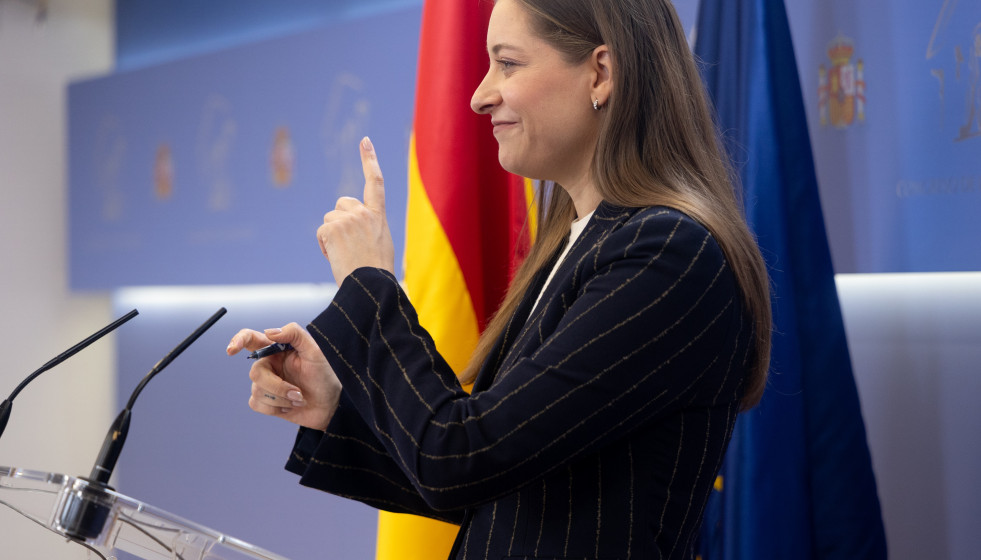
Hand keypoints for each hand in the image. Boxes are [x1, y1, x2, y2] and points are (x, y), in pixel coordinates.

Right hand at [226, 323, 340, 430]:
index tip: (232, 350)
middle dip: (277, 386)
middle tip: (298, 392)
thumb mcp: (315, 351)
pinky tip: (290, 407)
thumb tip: (269, 332)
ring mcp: (266, 383)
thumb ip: (294, 334)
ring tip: (299, 399)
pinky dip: (275, 408)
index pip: (251, 339)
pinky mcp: (266, 401)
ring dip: (281, 399)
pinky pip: (257, 404)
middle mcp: (269, 364)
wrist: (331, 405)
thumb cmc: (325, 375)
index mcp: (277, 348)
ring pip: (257, 390)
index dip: (238, 340)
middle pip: (255, 372)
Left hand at [317, 136, 394, 284]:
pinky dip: (324, 245)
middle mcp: (364, 213)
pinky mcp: (334, 228)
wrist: (371, 286)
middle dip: (338, 219)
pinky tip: (336, 257)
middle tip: (347, 244)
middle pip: (341, 204)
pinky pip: (321, 232)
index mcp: (379, 216)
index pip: (375, 182)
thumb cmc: (377, 272)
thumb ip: (368, 228)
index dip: (369, 159)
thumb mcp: (380, 244)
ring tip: (345, 255)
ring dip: (332, 236)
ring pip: (329, 219)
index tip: (364, 141)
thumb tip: (349, 228)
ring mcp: (349, 219)